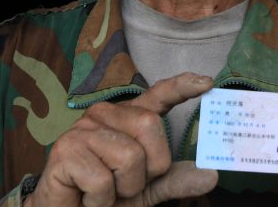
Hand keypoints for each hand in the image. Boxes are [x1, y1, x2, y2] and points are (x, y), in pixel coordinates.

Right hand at [24, 72, 217, 206]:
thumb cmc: (107, 197)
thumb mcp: (147, 189)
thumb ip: (175, 180)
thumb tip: (211, 175)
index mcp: (128, 118)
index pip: (158, 95)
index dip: (182, 86)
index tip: (206, 82)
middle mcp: (105, 114)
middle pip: (150, 127)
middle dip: (149, 168)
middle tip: (125, 184)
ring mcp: (83, 129)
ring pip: (129, 157)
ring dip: (123, 189)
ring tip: (104, 192)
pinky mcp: (65, 150)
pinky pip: (102, 180)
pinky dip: (101, 200)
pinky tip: (87, 197)